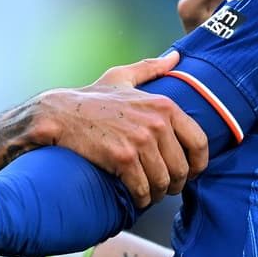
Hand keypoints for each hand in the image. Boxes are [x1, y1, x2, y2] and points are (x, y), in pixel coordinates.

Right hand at [28, 51, 208, 207]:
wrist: (58, 115)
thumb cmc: (91, 98)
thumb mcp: (122, 77)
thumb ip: (151, 68)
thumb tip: (176, 57)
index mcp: (164, 105)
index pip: (199, 142)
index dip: (198, 164)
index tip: (190, 173)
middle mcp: (157, 122)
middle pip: (182, 168)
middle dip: (175, 183)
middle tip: (165, 187)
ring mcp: (140, 141)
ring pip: (163, 182)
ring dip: (158, 194)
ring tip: (150, 193)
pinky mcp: (123, 159)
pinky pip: (143, 190)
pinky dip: (141, 199)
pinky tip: (136, 197)